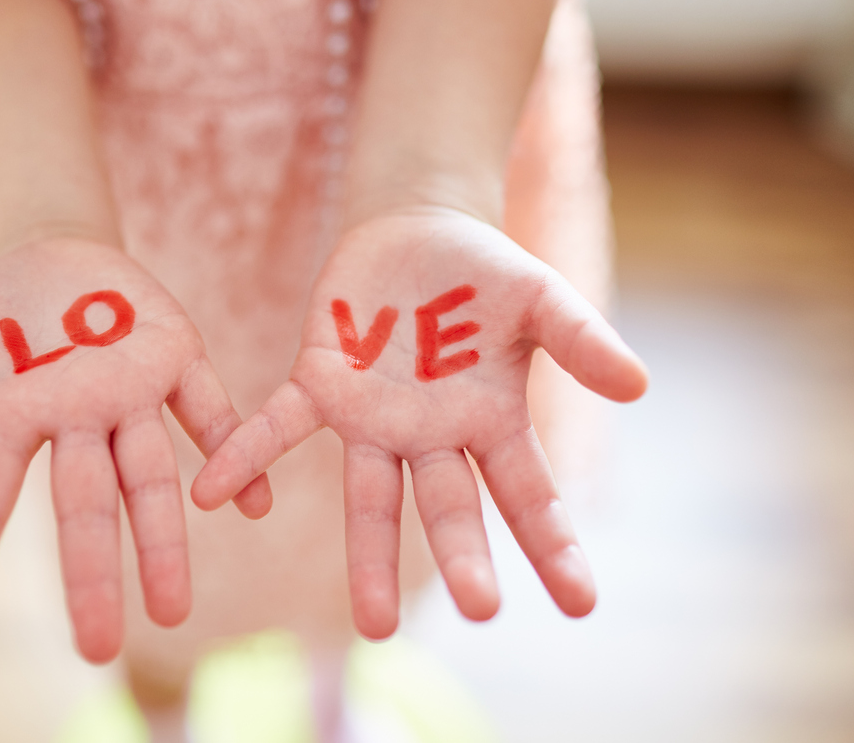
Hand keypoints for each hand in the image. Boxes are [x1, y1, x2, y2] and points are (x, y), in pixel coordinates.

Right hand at [0, 238, 266, 661]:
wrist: (59, 259)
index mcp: (13, 416)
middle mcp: (76, 422)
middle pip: (82, 506)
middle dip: (91, 573)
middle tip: (99, 648)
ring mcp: (132, 397)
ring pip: (149, 476)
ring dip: (165, 538)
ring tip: (176, 612)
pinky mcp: (178, 361)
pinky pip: (210, 411)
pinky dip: (233, 453)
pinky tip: (257, 505)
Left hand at [192, 211, 647, 637]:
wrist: (418, 228)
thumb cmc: (486, 273)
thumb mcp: (541, 298)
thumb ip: (582, 342)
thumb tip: (639, 387)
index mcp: (491, 420)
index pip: (528, 493)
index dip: (553, 545)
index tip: (581, 603)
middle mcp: (431, 436)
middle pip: (450, 506)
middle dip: (464, 556)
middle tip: (482, 609)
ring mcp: (373, 417)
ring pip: (371, 496)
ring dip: (369, 555)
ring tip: (373, 625)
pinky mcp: (320, 382)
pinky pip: (280, 425)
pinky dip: (247, 455)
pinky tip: (213, 495)